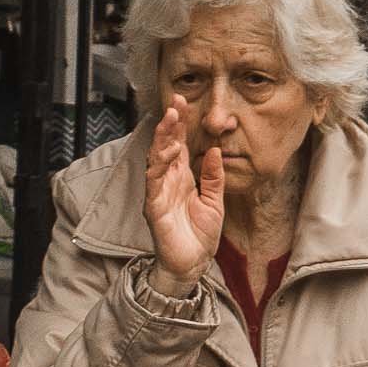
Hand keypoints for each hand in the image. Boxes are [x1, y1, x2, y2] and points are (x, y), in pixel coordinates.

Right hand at [143, 94, 223, 289]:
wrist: (192, 264)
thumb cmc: (199, 235)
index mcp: (182, 178)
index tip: (185, 102)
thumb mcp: (214, 201)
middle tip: (177, 101)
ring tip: (170, 118)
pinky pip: (153, 182)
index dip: (181, 124)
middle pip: (165, 146)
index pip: (179, 144)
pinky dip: (159, 165)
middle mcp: (167, 181)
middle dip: (170, 123)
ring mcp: (158, 193)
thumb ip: (213, 176)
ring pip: (156, 159)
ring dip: (162, 138)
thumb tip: (214, 150)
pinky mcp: (153, 207)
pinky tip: (167, 151)